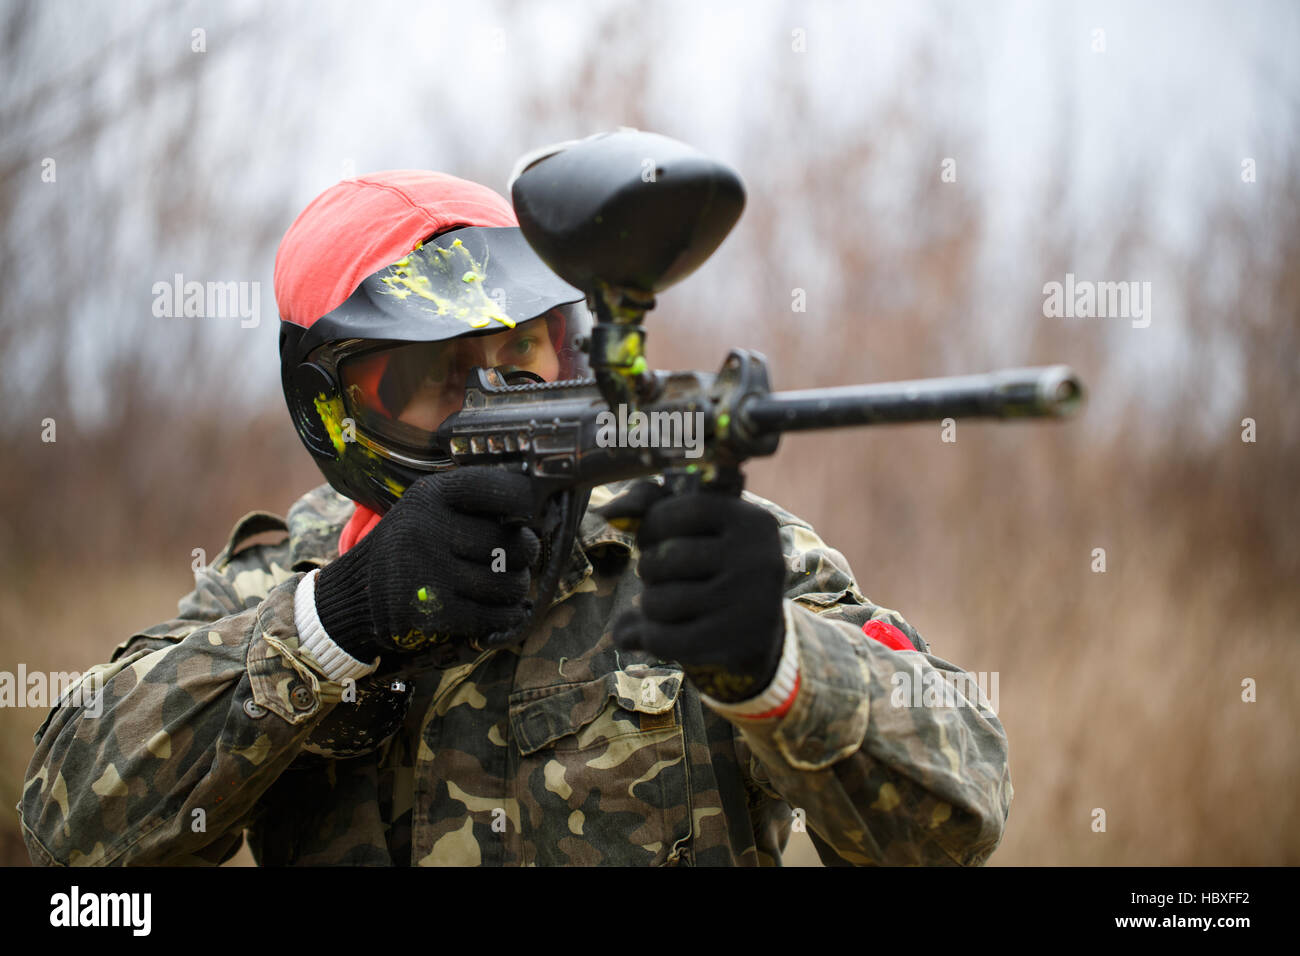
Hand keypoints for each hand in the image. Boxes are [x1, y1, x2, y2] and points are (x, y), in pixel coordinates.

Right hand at [314, 467, 539, 659]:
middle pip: (513, 544)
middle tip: (516, 560)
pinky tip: (500, 613)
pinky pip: (493, 616)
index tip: (531, 514)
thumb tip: (539, 516)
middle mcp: (427, 528)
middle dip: (525, 556)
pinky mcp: (429, 612)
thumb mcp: (427, 513)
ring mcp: (427, 571)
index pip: (497, 489)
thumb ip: (472, 508)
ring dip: (516, 591)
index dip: (525, 500)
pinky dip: (505, 618)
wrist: (354, 596)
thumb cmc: (409, 550)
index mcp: (430, 496)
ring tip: (506, 587)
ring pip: (509, 583)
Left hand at [611, 484, 786, 701]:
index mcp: (751, 520)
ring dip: (648, 603)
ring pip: (661, 601)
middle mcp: (757, 559)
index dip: (653, 525)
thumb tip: (610, 512)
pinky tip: (652, 630)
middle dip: (649, 567)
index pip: (684, 512)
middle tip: (661, 575)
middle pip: (667, 558)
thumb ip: (651, 501)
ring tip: (662, 601)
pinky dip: (648, 635)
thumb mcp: (698, 524)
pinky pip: (666, 639)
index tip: (653, 538)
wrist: (759, 624)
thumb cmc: (715, 561)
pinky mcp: (736, 644)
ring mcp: (749, 604)